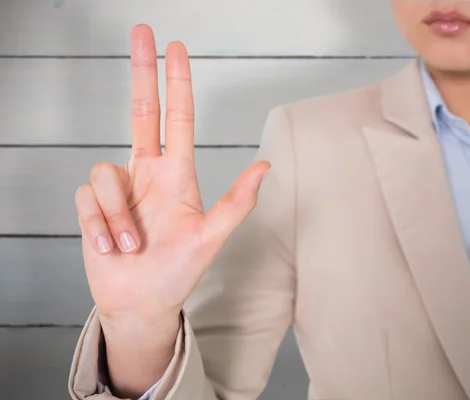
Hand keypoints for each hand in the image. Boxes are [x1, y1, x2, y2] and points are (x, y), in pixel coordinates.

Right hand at [75, 24, 269, 326]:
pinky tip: (113, 249)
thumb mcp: (210, 239)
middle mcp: (147, 173)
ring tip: (132, 247)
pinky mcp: (94, 207)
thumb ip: (236, 203)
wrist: (142, 303)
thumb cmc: (178, 272)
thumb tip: (266, 166)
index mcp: (177, 175)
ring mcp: (120, 189)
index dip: (177, 83)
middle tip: (142, 31)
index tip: (175, 49)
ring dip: (118, 217)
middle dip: (141, 70)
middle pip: (141, 110)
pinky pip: (88, 201)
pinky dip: (102, 228)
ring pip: (105, 175)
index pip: (178, 118)